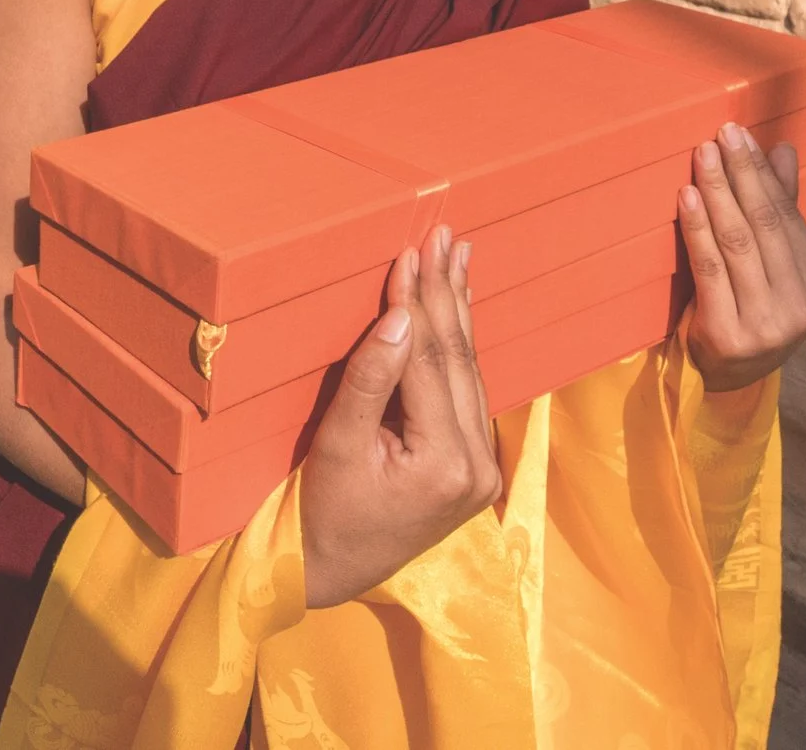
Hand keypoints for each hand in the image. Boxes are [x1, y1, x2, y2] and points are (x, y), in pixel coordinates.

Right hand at [299, 228, 501, 607]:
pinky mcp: (474, 467)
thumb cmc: (322, 511)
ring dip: (460, 311)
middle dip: (447, 293)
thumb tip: (398, 317)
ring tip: (457, 256)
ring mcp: (482, 468)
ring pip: (470, 371)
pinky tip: (457, 308)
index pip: (429, 362)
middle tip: (443, 234)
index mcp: (446, 462)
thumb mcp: (338, 446)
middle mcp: (478, 464)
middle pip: (458, 360)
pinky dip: (460, 345)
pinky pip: (469, 391)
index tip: (409, 248)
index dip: (418, 302)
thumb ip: (370, 380)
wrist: (331, 572)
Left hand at [681, 127, 805, 390]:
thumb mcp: (772, 266)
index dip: (763, 175)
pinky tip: (688, 196)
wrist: (723, 377)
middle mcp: (802, 309)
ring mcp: (768, 325)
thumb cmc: (749, 308)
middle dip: (741, 175)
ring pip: (738, 243)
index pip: (788, 220)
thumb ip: (780, 210)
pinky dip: (698, 228)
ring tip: (703, 156)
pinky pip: (710, 268)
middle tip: (722, 134)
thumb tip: (782, 148)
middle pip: (765, 227)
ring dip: (719, 193)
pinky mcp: (730, 335)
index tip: (740, 136)